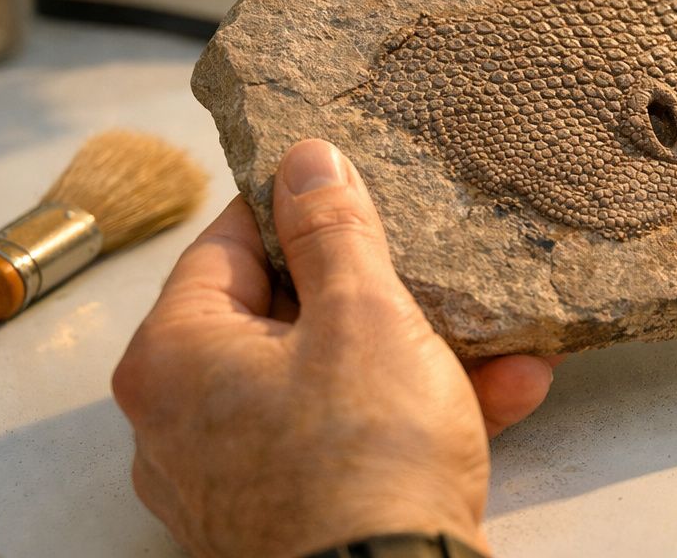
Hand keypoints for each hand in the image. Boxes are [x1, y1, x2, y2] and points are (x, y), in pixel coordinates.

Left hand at [112, 139, 558, 556]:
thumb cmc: (363, 458)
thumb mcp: (364, 313)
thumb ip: (334, 229)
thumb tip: (305, 160)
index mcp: (175, 354)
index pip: (230, 244)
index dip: (298, 207)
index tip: (352, 187)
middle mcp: (182, 419)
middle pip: (284, 315)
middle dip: (380, 293)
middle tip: (433, 265)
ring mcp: (230, 475)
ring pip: (329, 381)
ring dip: (417, 357)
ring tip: (498, 338)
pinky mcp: (281, 516)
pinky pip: (346, 440)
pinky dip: (412, 415)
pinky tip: (502, 391)